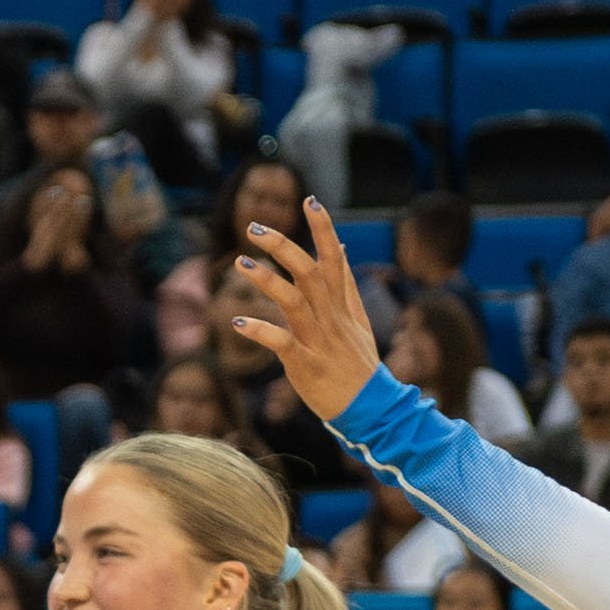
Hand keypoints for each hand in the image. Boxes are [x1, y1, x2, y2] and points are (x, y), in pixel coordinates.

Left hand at [224, 195, 387, 436]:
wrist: (372, 410)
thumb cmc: (359, 367)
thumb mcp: (359, 322)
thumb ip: (347, 287)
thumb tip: (342, 249)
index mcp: (343, 306)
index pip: (335, 258)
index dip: (323, 229)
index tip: (309, 199)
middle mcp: (332, 318)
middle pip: (310, 272)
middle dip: (283, 246)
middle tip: (254, 227)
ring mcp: (320, 341)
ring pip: (294, 301)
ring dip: (267, 280)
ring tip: (240, 263)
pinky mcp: (307, 366)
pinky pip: (282, 343)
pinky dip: (260, 331)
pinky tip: (237, 322)